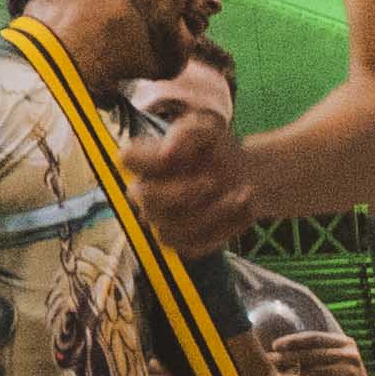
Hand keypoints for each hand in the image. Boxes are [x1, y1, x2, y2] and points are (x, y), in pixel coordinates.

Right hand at [123, 108, 251, 253]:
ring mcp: (161, 221)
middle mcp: (147, 194)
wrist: (248, 177)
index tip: (182, 157)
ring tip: (243, 194)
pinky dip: (224, 229)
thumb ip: (188, 132)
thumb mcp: (210, 130)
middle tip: (216, 181)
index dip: (150, 160)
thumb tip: (167, 152)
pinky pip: (193, 245)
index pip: (126, 159)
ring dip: (215, 212)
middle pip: (146, 197)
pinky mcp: (181, 243)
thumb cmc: (220, 150)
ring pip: (171, 228)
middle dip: (184, 191)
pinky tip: (242, 213)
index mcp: (147, 162)